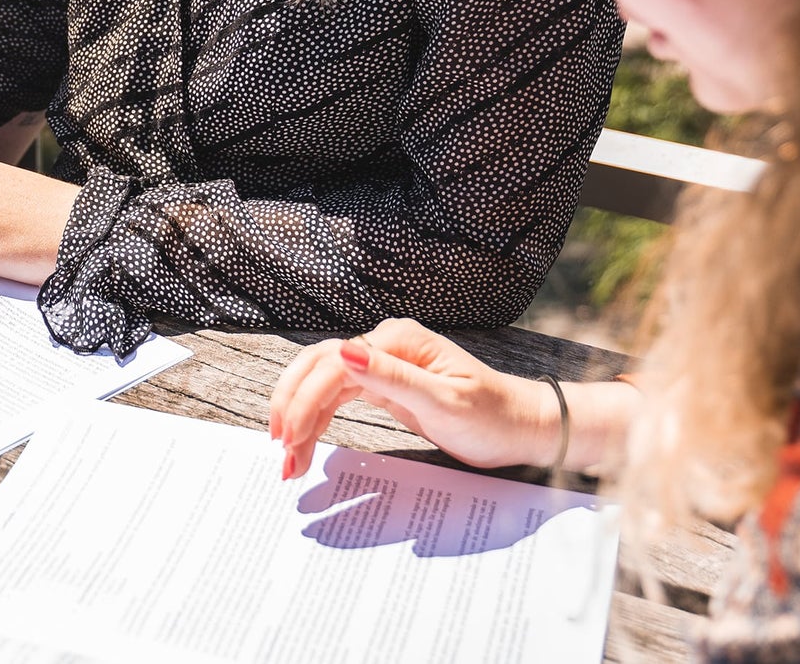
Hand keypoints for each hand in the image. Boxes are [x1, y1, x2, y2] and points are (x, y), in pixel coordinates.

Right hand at [268, 318, 557, 479]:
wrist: (520, 427)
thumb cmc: (491, 415)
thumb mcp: (445, 401)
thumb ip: (393, 377)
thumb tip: (345, 352)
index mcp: (397, 340)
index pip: (332, 363)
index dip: (304, 399)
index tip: (290, 439)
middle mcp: (384, 345)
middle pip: (318, 366)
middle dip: (291, 405)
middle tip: (279, 449)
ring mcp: (381, 365)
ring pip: (322, 383)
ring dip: (299, 416)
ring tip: (287, 458)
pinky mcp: (383, 387)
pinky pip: (337, 397)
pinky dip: (318, 420)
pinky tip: (306, 442)